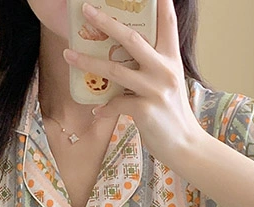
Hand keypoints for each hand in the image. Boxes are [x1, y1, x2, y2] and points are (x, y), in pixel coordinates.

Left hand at [62, 0, 204, 164]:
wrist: (184, 146)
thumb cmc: (172, 116)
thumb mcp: (168, 85)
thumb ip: (151, 69)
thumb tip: (123, 60)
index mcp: (171, 60)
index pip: (167, 24)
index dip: (161, 4)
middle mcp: (165, 70)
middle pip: (132, 38)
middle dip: (106, 21)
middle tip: (86, 9)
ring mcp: (155, 89)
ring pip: (115, 69)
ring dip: (88, 62)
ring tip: (69, 55)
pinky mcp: (146, 110)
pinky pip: (116, 103)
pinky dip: (104, 107)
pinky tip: (97, 111)